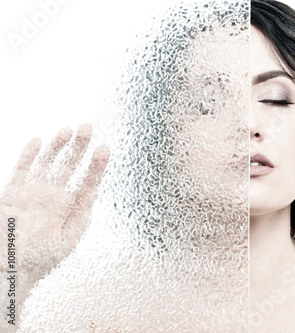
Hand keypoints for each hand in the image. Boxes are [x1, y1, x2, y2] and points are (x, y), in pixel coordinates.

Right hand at [0, 124, 108, 304]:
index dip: (96, 165)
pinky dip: (29, 154)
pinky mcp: (13, 193)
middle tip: (88, 127)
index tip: (105, 149)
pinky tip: (39, 140)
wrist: (8, 269)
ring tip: (70, 129)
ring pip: (49, 163)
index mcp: (70, 208)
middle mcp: (54, 197)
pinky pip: (22, 169)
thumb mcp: (67, 240)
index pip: (88, 181)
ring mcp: (34, 193)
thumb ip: (80, 216)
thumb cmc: (41, 260)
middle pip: (70, 166)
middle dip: (80, 147)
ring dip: (59, 146)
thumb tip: (93, 192)